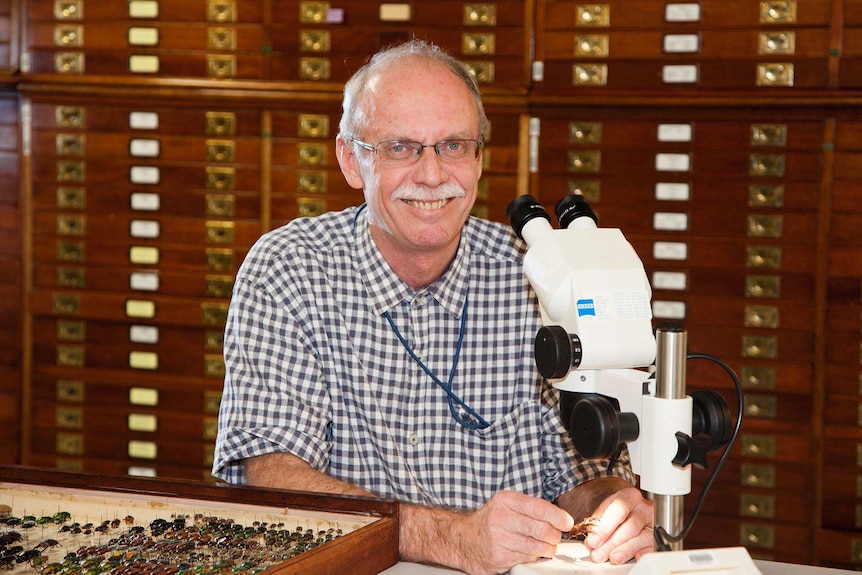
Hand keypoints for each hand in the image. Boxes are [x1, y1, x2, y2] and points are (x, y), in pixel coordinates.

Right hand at [452, 491, 574, 574]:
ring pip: (538, 547)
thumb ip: (531, 508)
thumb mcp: (506, 505)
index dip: (558, 517)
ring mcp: (499, 539)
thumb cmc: (490, 521)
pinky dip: (534, 557)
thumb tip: (560, 516)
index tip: (567, 522)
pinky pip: (528, 558)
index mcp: (506, 500)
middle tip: (554, 536)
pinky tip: (530, 552)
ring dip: (547, 548)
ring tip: (545, 546)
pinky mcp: (499, 557)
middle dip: (554, 535)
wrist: (463, 539)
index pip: (540, 508)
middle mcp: (501, 518)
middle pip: (542, 529)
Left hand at [582, 486, 653, 564]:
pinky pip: (654, 546)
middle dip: (612, 543)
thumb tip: (591, 542)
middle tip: (599, 554)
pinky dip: (644, 552)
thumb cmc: (618, 511)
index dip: (605, 527)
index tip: (593, 541)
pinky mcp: (658, 536)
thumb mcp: (605, 511)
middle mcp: (644, 508)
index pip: (618, 510)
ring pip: (643, 537)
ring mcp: (654, 523)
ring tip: (613, 558)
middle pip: (630, 526)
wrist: (632, 510)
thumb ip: (597, 525)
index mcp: (629, 497)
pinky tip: (635, 556)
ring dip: (626, 550)